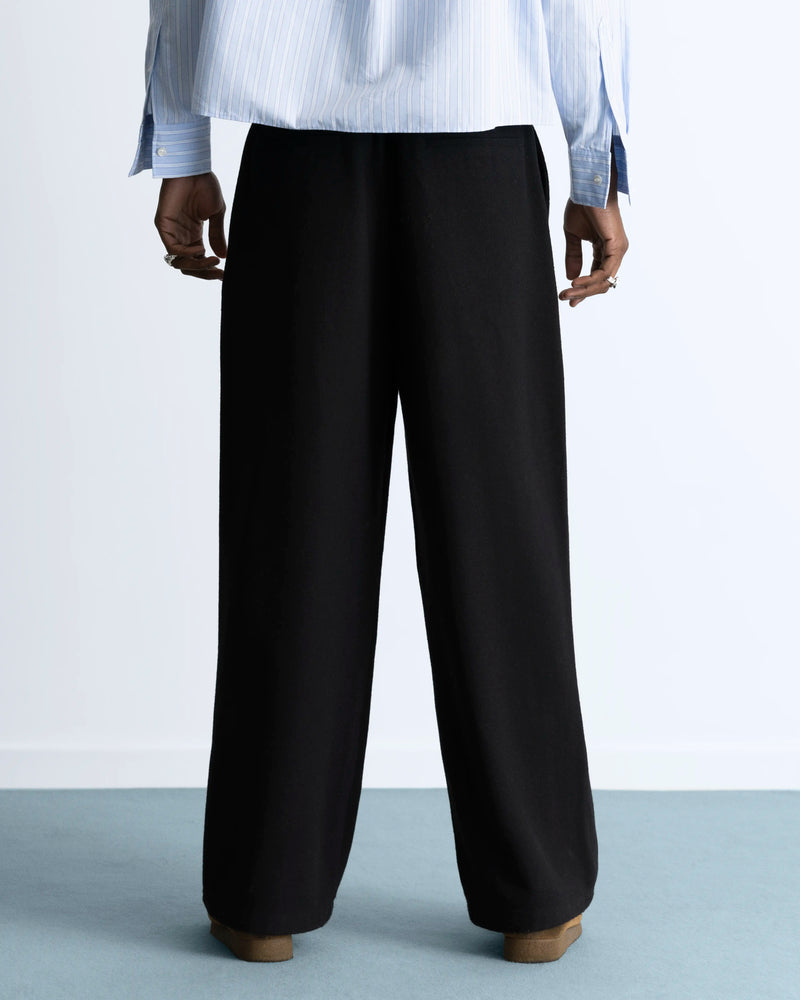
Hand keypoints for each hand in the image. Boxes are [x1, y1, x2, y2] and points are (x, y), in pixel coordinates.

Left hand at [154, 172, 227, 280]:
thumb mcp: (215, 214)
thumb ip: (217, 236)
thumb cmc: (204, 185)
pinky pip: (172, 249)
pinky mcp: (163, 225)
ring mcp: (171, 232)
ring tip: (213, 261)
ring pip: (179, 262)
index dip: (210, 270)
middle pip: (188, 266)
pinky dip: (187, 254)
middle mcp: (180, 236)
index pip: (198, 261)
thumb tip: (223, 256)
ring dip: (197, 266)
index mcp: (192, 235)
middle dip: (204, 273)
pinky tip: (201, 249)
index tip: (224, 274)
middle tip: (219, 273)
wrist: (193, 168)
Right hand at [558, 153, 628, 307]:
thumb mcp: (573, 236)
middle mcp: (615, 251)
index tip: (568, 298)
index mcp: (605, 249)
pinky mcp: (616, 246)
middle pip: (601, 282)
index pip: (596, 276)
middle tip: (564, 297)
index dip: (583, 289)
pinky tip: (576, 283)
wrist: (587, 187)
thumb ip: (573, 256)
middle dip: (582, 293)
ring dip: (584, 290)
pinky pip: (605, 272)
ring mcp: (618, 250)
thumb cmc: (582, 204)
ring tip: (567, 292)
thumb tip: (570, 276)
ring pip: (603, 280)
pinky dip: (590, 280)